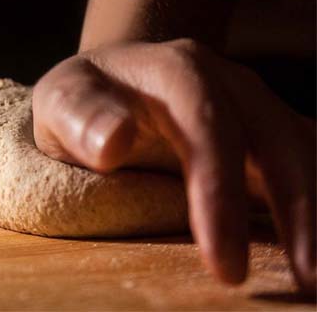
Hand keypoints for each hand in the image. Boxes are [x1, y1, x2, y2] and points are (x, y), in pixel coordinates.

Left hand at [33, 39, 315, 292]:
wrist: (116, 78)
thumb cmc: (84, 99)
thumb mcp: (62, 101)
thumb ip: (79, 116)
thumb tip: (113, 144)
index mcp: (175, 70)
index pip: (208, 124)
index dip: (220, 191)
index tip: (224, 263)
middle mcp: (227, 82)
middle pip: (277, 138)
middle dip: (298, 209)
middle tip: (306, 282)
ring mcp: (252, 104)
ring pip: (303, 149)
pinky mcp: (263, 131)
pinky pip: (304, 160)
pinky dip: (314, 198)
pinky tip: (311, 240)